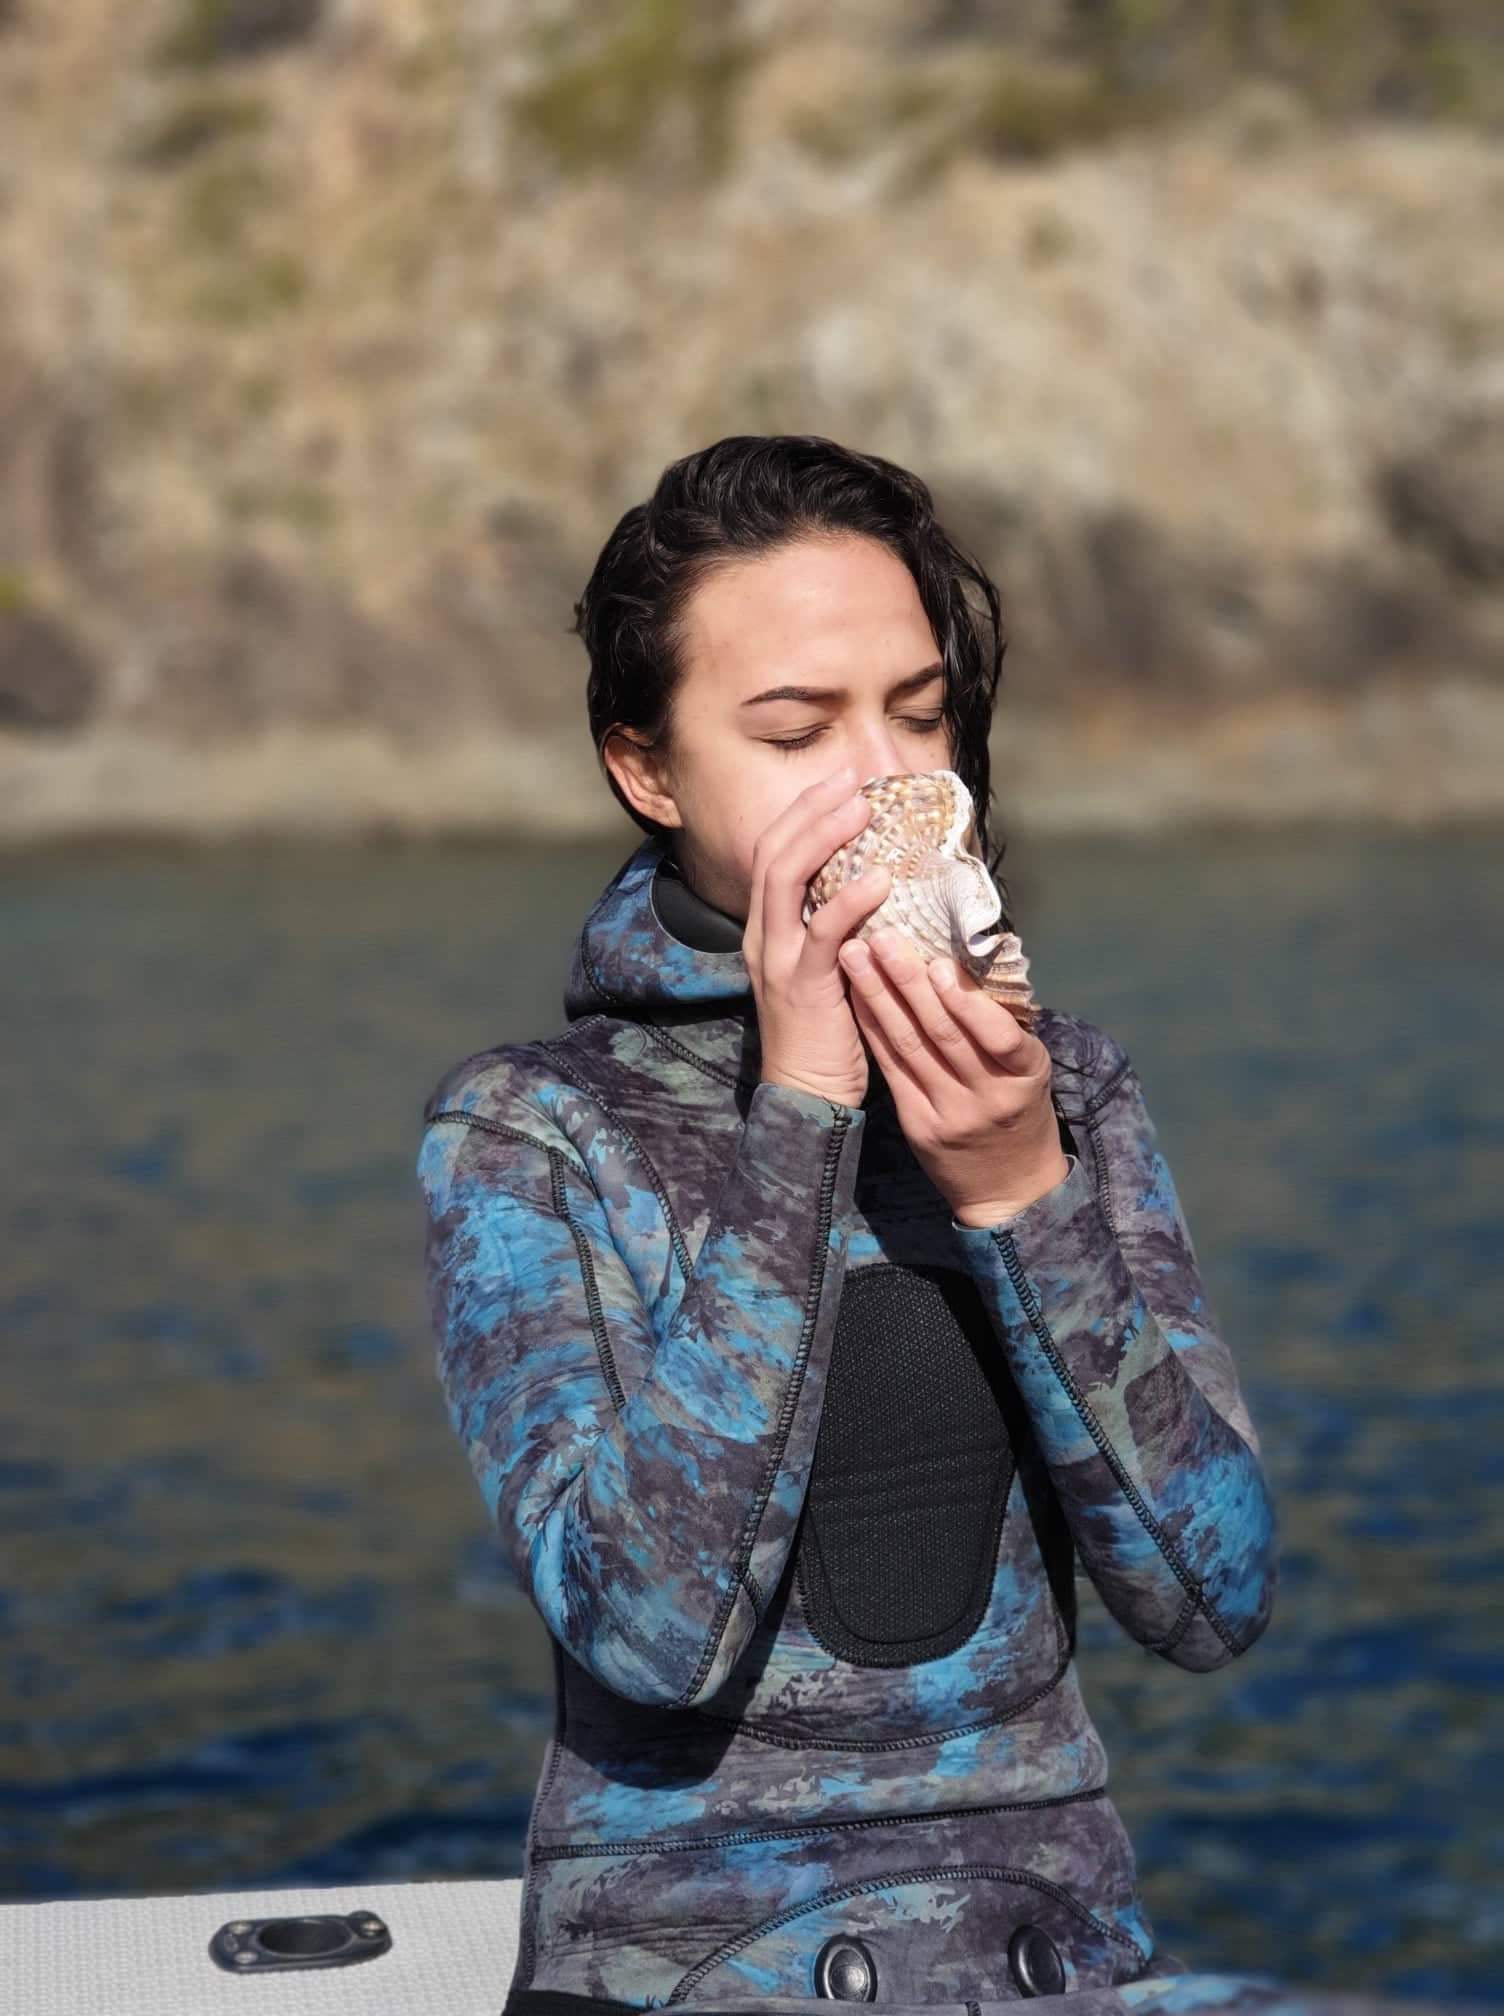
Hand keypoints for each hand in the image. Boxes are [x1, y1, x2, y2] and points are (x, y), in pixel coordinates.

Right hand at [745, 763, 893, 1108]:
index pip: (771, 854)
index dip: (802, 814)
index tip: (838, 784)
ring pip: (785, 880)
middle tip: (851, 780)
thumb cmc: (827, 1031)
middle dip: (811, 810)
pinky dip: (848, 902)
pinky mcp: (803, 987)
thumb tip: (876, 883)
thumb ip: (837, 927)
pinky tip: (879, 881)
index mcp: (766, 930)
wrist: (806, 1095)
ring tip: (862, 811)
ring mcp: (778, 960)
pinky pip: (822, 934)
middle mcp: (763, 937)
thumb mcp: (826, 967)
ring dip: (824, 838)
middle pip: (773, 854)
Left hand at [836, 925, 1069, 1223]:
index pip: (997, 1035)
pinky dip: (874, 1030)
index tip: (937, 962)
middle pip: (942, 1034)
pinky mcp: (917, 1124)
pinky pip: (892, 1069)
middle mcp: (986, 1095)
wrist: (1011, 1189)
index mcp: (1025, 1074)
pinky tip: (857, 997)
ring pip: (910, 1047)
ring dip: (879, 997)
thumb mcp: (1030, 1071)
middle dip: (908, 982)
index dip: (964, 1001)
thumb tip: (963, 962)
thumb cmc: (1023, 1112)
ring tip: (855, 955)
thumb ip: (1003, 1028)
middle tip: (882, 937)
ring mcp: (948, 1113)